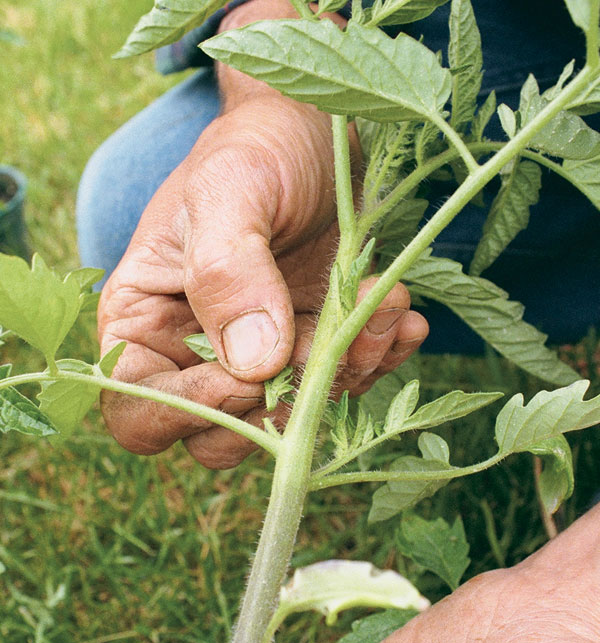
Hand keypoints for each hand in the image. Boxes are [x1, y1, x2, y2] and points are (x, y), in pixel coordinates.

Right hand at [97, 0, 427, 469]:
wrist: (312, 127)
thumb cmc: (255, 147)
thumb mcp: (230, 190)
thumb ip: (226, 272)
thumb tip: (253, 366)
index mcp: (144, 322)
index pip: (141, 413)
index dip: (192, 410)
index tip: (253, 371)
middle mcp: (194, 354)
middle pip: (221, 434)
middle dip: (282, 403)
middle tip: (323, 339)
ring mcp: (259, 358)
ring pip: (294, 420)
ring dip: (345, 375)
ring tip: (381, 309)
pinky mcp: (313, 349)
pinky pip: (343, 387)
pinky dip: (377, 359)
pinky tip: (399, 316)